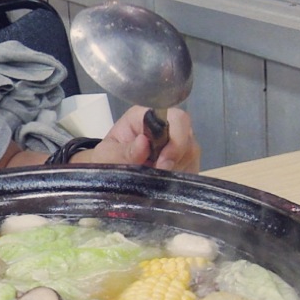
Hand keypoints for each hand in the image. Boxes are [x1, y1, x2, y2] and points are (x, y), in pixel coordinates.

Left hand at [81, 106, 200, 171]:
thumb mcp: (108, 156)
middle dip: (176, 158)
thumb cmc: (107, 160)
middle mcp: (166, 125)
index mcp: (146, 116)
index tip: (162, 162)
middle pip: (188, 136)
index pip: (175, 117)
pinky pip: (192, 167)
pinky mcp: (184, 160)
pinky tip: (165, 183)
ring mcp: (177, 142)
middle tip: (159, 175)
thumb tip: (143, 142)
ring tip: (157, 179)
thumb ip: (124, 151)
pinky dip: (180, 178)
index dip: (175, 138)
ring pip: (192, 153)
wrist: (108, 174)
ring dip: (177, 169)